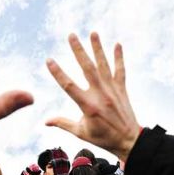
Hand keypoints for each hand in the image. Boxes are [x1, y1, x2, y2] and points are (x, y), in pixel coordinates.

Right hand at [46, 32, 139, 160]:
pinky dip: (119, 58)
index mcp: (87, 106)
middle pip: (87, 68)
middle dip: (79, 51)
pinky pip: (120, 70)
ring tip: (93, 33)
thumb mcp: (81, 133)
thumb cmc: (103, 138)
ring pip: (104, 65)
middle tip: (71, 35)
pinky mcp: (122, 90)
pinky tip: (117, 44)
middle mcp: (100, 95)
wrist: (129, 141)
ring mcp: (112, 90)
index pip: (68, 86)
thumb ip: (63, 123)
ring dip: (98, 48)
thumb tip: (45, 121)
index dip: (58, 73)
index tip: (49, 60)